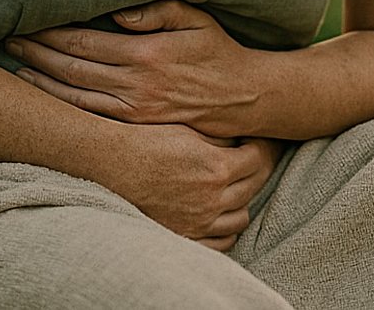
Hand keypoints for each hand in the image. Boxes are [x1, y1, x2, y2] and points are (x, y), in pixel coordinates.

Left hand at [7, 0, 263, 137]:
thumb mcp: (197, 19)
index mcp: (146, 53)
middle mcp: (136, 84)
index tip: (28, 21)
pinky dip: (62, 105)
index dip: (52, 32)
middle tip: (9, 39)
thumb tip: (118, 11)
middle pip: (71, 67)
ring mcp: (134, 110)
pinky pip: (90, 116)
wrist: (244, 98)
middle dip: (37, 53)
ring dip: (41, 80)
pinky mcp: (136, 126)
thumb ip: (159, 10)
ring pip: (74, 95)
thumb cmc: (218, 51)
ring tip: (16, 67)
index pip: (85, 40)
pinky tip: (44, 96)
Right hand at [93, 122, 281, 251]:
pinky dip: (227, 229)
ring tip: (234, 186)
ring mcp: (199, 222)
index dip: (262, 148)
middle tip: (250, 160)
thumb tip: (243, 138)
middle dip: (256, 170)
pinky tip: (220, 214)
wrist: (111, 165)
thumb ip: (221, 137)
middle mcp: (212, 199)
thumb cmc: (146, 141)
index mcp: (216, 168)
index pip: (259, 160)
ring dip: (243, 200)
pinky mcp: (186, 237)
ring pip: (241, 217)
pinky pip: (222, 242)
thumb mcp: (188, 130)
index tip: (257, 142)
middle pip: (254, 187)